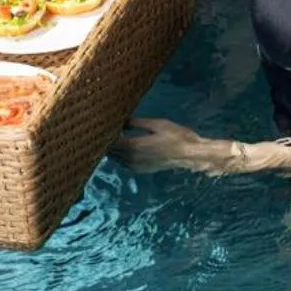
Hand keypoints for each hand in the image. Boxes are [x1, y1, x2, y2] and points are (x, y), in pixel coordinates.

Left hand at [111, 118, 240, 174]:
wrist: (190, 154)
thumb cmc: (176, 136)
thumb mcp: (156, 124)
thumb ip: (136, 122)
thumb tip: (121, 120)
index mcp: (133, 147)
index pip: (110, 142)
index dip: (103, 133)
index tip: (100, 123)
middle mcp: (131, 160)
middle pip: (110, 151)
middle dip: (105, 140)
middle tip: (102, 126)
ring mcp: (136, 167)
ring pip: (115, 158)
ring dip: (112, 148)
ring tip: (110, 134)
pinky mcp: (141, 170)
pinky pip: (123, 162)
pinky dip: (119, 154)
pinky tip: (121, 145)